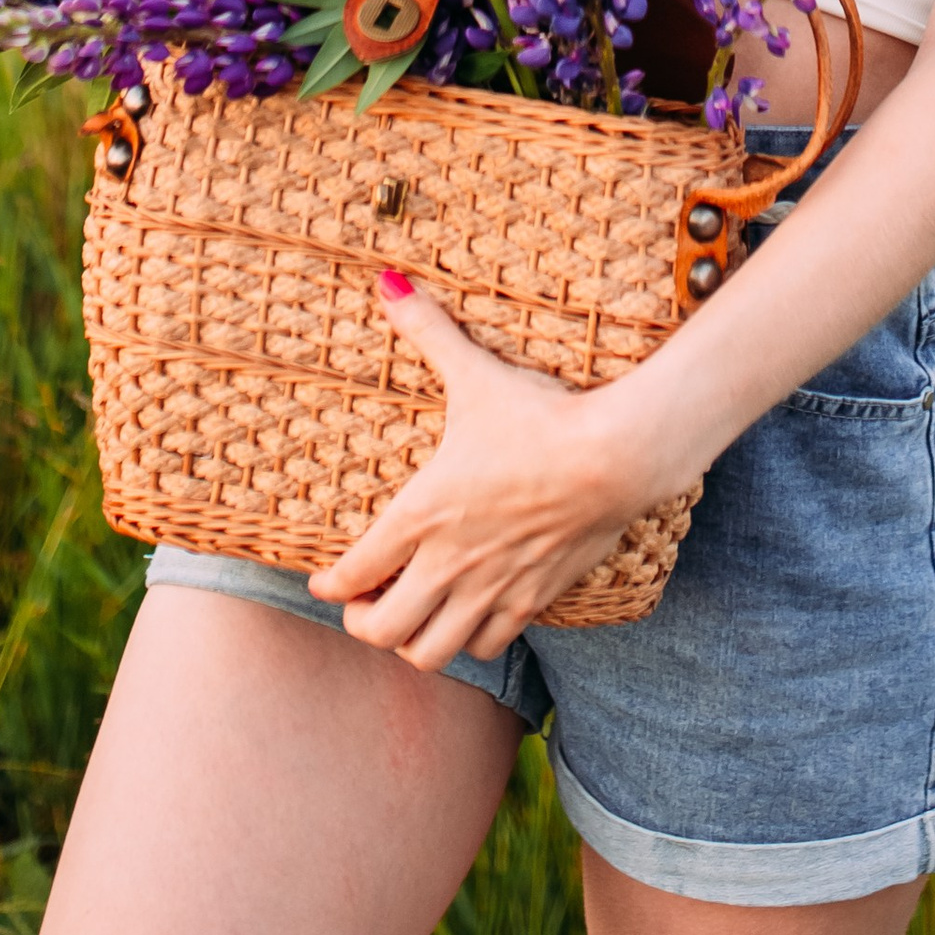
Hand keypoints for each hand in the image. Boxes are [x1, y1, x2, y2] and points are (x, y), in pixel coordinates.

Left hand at [308, 275, 663, 667]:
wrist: (613, 456)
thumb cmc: (539, 415)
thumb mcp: (476, 372)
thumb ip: (428, 331)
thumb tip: (388, 282)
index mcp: (423, 512)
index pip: (354, 572)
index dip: (330, 587)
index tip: (321, 583)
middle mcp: (449, 562)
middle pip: (383, 631)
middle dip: (363, 623)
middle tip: (364, 604)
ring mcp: (491, 587)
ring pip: (432, 652)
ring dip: (413, 641)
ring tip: (412, 616)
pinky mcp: (532, 599)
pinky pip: (487, 645)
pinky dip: (469, 640)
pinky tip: (468, 613)